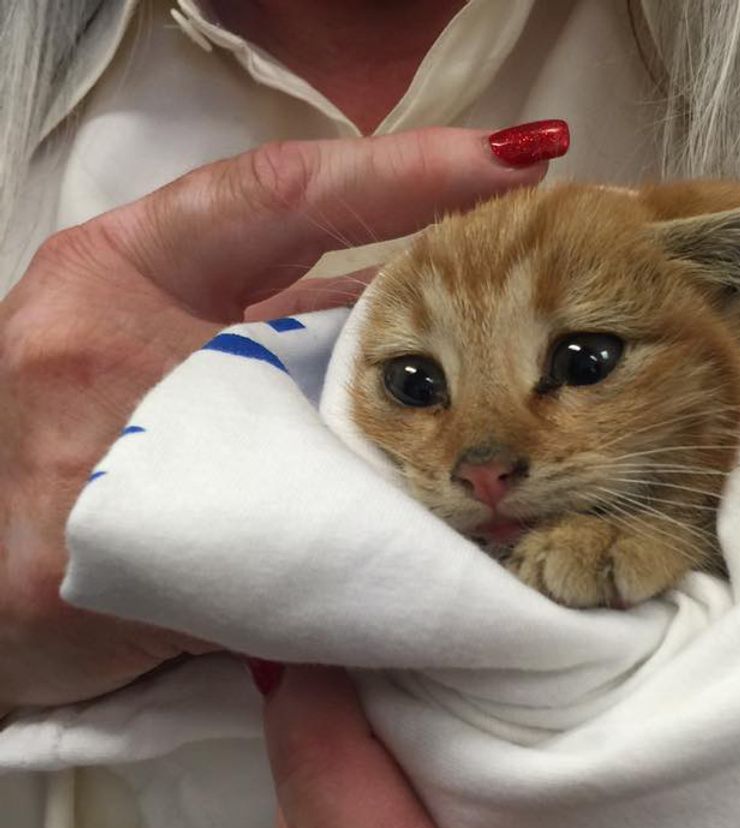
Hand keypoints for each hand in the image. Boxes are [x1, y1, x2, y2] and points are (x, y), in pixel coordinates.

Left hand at [0, 128, 553, 711]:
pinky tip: (484, 461)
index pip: (276, 203)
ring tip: (552, 358)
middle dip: (457, 263)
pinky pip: (370, 437)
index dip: (395, 176)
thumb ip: (216, 505)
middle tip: (570, 257)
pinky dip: (424, 450)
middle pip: (346, 270)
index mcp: (123, 290)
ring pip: (371, 358)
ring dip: (454, 368)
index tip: (506, 168)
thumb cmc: (13, 559)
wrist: (5, 634)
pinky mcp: (279, 455)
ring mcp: (250, 390)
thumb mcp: (86, 511)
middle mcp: (202, 324)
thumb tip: (363, 532)